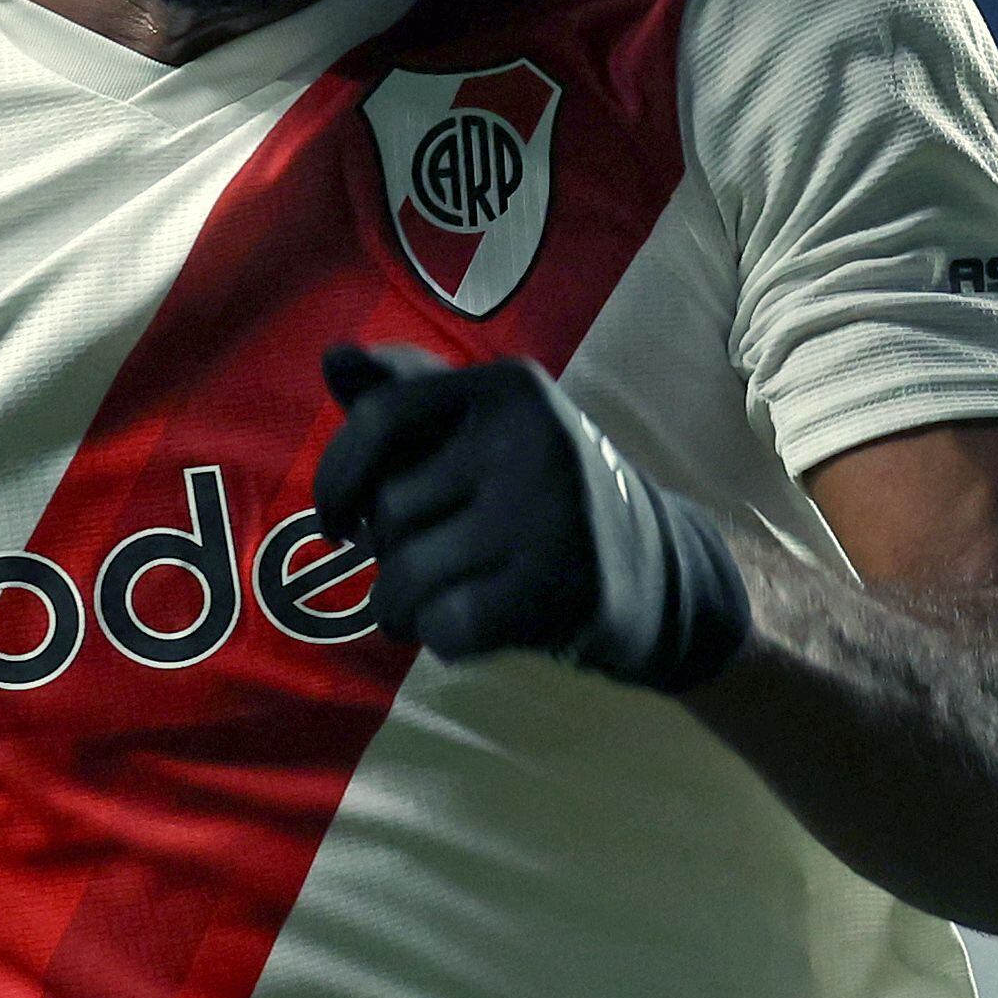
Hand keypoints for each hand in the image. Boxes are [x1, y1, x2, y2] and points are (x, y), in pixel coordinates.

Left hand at [312, 345, 750, 689]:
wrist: (662, 569)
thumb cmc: (546, 494)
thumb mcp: (489, 429)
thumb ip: (409, 396)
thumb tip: (334, 358)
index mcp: (508, 388)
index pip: (380, 419)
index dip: (337, 476)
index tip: (338, 518)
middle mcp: (531, 439)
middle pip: (389, 508)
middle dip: (386, 553)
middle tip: (427, 562)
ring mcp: (548, 515)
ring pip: (406, 577)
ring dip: (401, 608)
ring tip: (434, 604)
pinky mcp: (558, 588)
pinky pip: (445, 626)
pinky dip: (441, 638)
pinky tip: (473, 625)